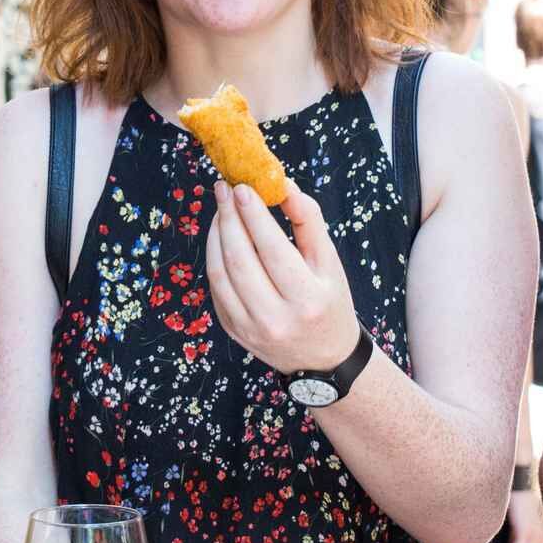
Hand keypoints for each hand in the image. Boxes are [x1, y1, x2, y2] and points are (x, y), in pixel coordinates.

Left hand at [202, 182, 360, 377]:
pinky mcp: (233, 331)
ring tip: (221, 210)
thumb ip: (308, 221)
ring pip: (220, 274)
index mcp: (307, 299)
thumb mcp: (329, 262)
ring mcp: (250, 329)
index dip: (254, 216)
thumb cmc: (329, 301)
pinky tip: (220, 238)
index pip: (273, 250)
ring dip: (215, 235)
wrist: (323, 358)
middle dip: (229, 218)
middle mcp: (276, 318)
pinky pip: (215, 289)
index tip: (243, 187)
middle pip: (240, 260)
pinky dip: (213, 258)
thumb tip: (282, 185)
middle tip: (224, 189)